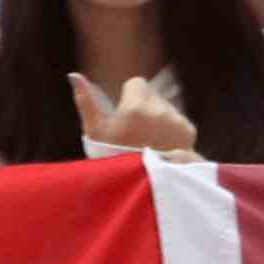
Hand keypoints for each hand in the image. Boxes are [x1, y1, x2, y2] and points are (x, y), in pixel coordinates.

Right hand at [69, 70, 197, 155]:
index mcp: (136, 108)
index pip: (137, 83)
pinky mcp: (189, 133)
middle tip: (136, 132)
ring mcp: (177, 122)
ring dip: (159, 119)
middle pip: (152, 95)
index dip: (129, 98)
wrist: (141, 189)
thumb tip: (74, 75)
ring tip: (149, 142)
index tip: (125, 116)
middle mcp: (160, 111)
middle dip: (145, 108)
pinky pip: (179, 121)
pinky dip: (172, 130)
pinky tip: (162, 147)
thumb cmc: (112, 160)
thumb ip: (86, 101)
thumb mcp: (95, 133)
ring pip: (166, 108)